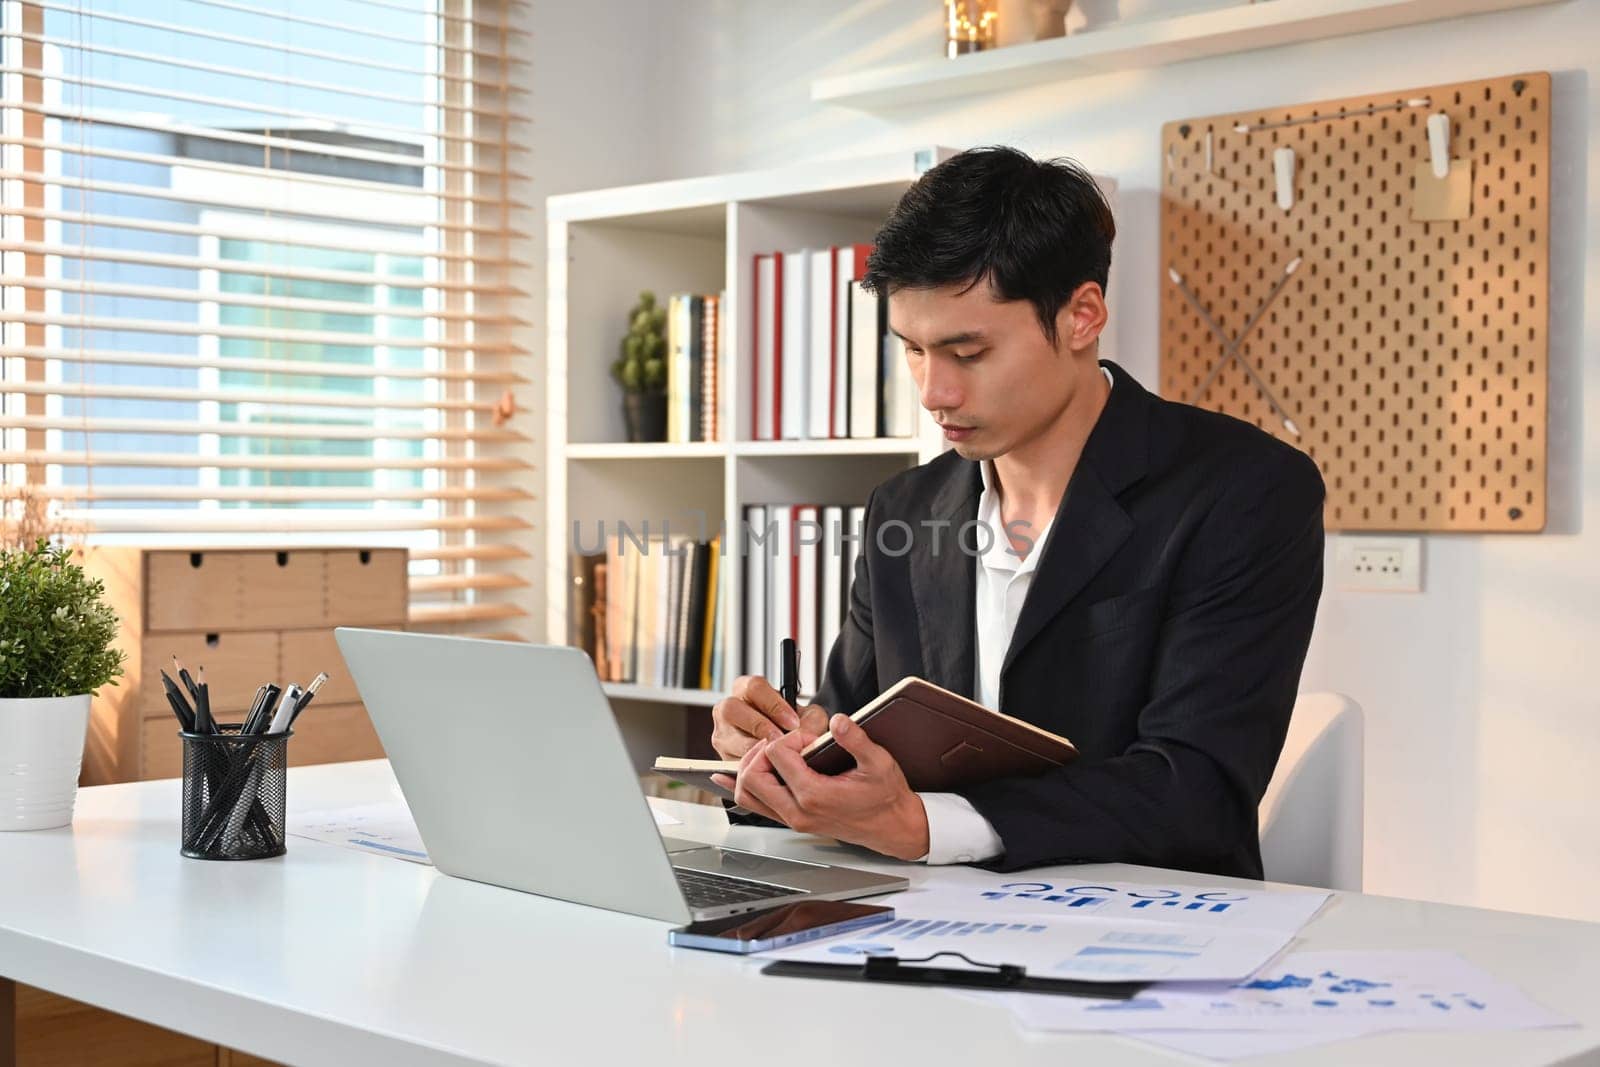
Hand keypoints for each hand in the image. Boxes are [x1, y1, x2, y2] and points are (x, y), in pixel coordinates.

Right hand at [710, 674, 828, 759]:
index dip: (774, 704)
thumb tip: (802, 732)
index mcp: (746, 689)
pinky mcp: (723, 757)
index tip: (792, 722)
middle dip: (759, 726)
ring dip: (755, 749)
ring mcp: (722, 733)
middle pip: (731, 709)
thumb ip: (810, 720)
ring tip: (777, 757)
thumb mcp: (809, 717)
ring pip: (729, 739)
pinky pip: (732, 762)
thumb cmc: (794, 726)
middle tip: (779, 740)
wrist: (788, 747)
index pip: (754, 687)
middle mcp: (728, 708)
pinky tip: (769, 771)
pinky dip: (752, 767)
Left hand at [711, 714, 929, 861]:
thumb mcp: (878, 762)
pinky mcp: (792, 821)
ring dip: (749, 769)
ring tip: (767, 753)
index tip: (809, 737)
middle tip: (783, 742)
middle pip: (751, 776)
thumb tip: (837, 721)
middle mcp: (798, 811)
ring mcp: (793, 819)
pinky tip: (728, 775)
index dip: (790, 736)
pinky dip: (741, 787)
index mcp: (815, 795)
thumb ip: (856, 740)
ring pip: (746, 794)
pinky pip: (754, 806)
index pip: (776, 754)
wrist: (892, 827)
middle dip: (761, 751)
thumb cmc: (886, 797)